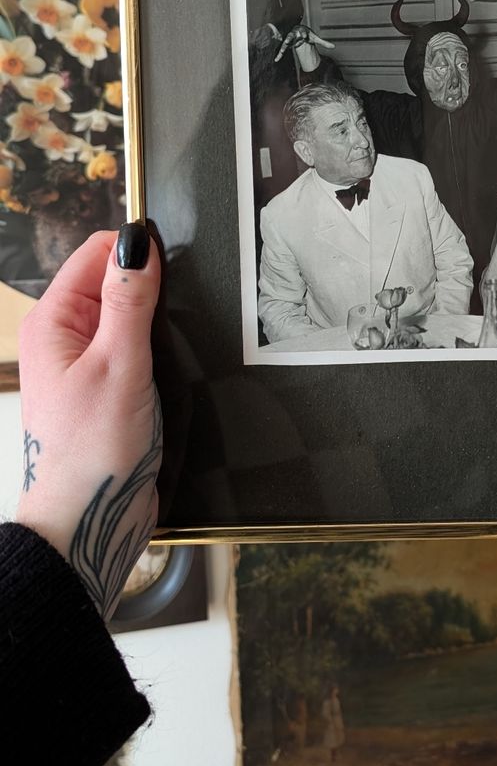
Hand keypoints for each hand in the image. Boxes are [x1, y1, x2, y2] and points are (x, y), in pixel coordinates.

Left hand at [16, 225, 161, 619]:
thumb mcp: (120, 365)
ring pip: (132, 320)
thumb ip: (131, 300)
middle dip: (153, 295)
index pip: (96, 254)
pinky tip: (169, 379)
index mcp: (53, 322)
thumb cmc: (92, 452)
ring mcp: (86, 366)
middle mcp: (64, 338)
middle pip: (115, 284)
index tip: (175, 275)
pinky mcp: (109, 391)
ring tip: (169, 359)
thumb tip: (138, 240)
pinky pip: (137, 354)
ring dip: (158, 331)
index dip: (137, 254)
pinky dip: (158, 358)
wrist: (87, 524)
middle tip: (172, 328)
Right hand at [275, 23, 334, 72]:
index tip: (304, 36)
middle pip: (291, 35)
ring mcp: (289, 39)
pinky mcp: (286, 44)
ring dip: (283, 46)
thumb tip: (334, 47)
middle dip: (290, 37)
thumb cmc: (307, 34)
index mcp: (302, 31)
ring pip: (285, 42)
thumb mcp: (315, 38)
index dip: (303, 34)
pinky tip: (277, 59)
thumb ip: (324, 43)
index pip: (302, 32)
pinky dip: (280, 54)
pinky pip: (282, 49)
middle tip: (288, 40)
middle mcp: (294, 34)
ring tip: (282, 50)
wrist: (300, 31)